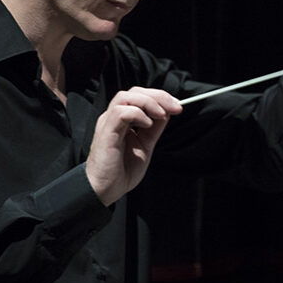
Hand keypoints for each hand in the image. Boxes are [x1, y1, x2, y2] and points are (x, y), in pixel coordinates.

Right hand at [86, 87, 181, 205]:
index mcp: (122, 120)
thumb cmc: (120, 172)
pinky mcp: (106, 132)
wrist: (105, 190)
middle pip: (134, 92)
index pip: (139, 97)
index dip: (159, 97)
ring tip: (161, 115)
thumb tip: (167, 113)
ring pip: (126, 97)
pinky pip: (120, 112)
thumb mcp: (145, 146)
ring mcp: (108, 123)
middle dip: (158, 96)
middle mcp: (113, 118)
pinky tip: (147, 124)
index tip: (177, 106)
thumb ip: (154, 129)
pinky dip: (137, 114)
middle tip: (174, 107)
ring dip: (148, 102)